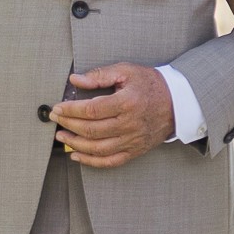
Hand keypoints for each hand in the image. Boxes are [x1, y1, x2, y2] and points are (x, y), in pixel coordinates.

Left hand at [50, 63, 174, 167]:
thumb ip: (100, 75)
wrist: (177, 102)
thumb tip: (76, 80)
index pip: (91, 110)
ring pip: (97, 148)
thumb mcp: (126, 71)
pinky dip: (90, 161)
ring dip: (75, 144)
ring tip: (61, 136)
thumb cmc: (150, 84)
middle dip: (68, 124)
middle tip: (56, 118)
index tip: (58, 107)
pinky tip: (77, 155)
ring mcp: (132, 140)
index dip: (70, 110)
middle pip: (91, 130)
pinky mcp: (134, 151)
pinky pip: (109, 161)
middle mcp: (129, 124)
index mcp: (126, 103)